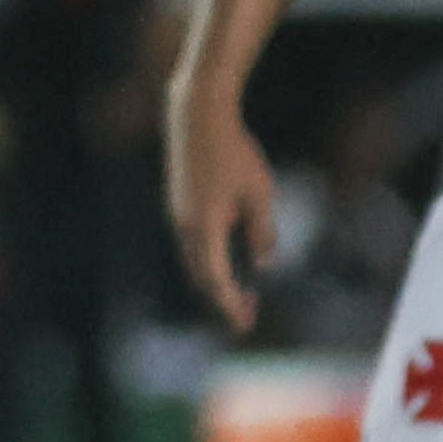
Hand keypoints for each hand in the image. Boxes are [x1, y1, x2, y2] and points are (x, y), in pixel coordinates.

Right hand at [166, 87, 280, 333]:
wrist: (196, 116)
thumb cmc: (233, 152)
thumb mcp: (259, 193)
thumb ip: (262, 231)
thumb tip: (264, 262)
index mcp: (205, 228)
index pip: (217, 280)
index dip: (231, 305)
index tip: (245, 324)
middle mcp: (186, 227)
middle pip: (202, 276)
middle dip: (224, 297)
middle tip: (248, 314)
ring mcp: (179, 214)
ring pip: (196, 259)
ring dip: (217, 277)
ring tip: (242, 289)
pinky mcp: (179, 203)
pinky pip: (194, 242)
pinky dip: (210, 258)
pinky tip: (229, 254)